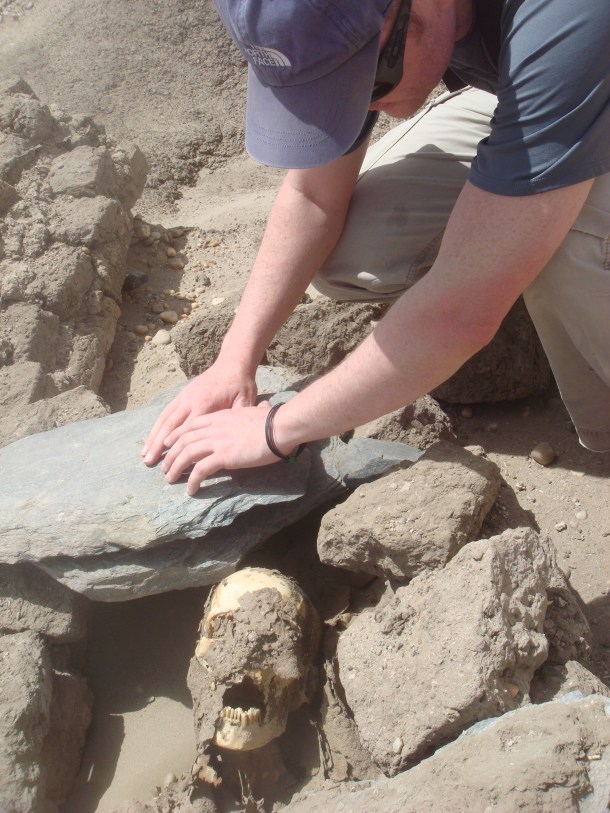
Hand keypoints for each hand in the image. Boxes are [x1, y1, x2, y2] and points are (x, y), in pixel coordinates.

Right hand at [142, 362, 257, 464]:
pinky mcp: (182, 395)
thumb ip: (237, 418)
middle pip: (170, 425)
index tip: (168, 461)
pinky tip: (152, 437)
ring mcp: (184, 397)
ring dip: (153, 436)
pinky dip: (158, 426)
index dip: (176, 445)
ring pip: (164, 419)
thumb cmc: (240, 385)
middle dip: (158, 444)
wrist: (232, 364)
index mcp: (205, 404)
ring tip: (144, 454)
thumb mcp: (245, 401)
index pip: (186, 428)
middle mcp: (190, 400)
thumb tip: (235, 436)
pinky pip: (166, 412)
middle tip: (148, 462)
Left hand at [160, 402, 279, 494]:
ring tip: (170, 479)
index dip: (176, 435)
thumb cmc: (272, 421)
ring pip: (186, 454)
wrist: (278, 427)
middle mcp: (213, 428)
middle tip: (164, 466)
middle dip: (170, 454)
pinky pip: (200, 470)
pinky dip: (192, 480)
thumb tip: (263, 407)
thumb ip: (251, 411)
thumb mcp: (255, 411)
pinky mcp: (223, 457)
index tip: (168, 443)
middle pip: (183, 440)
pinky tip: (191, 490)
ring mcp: (217, 442)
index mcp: (220, 417)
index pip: (190, 425)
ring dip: (175, 467)